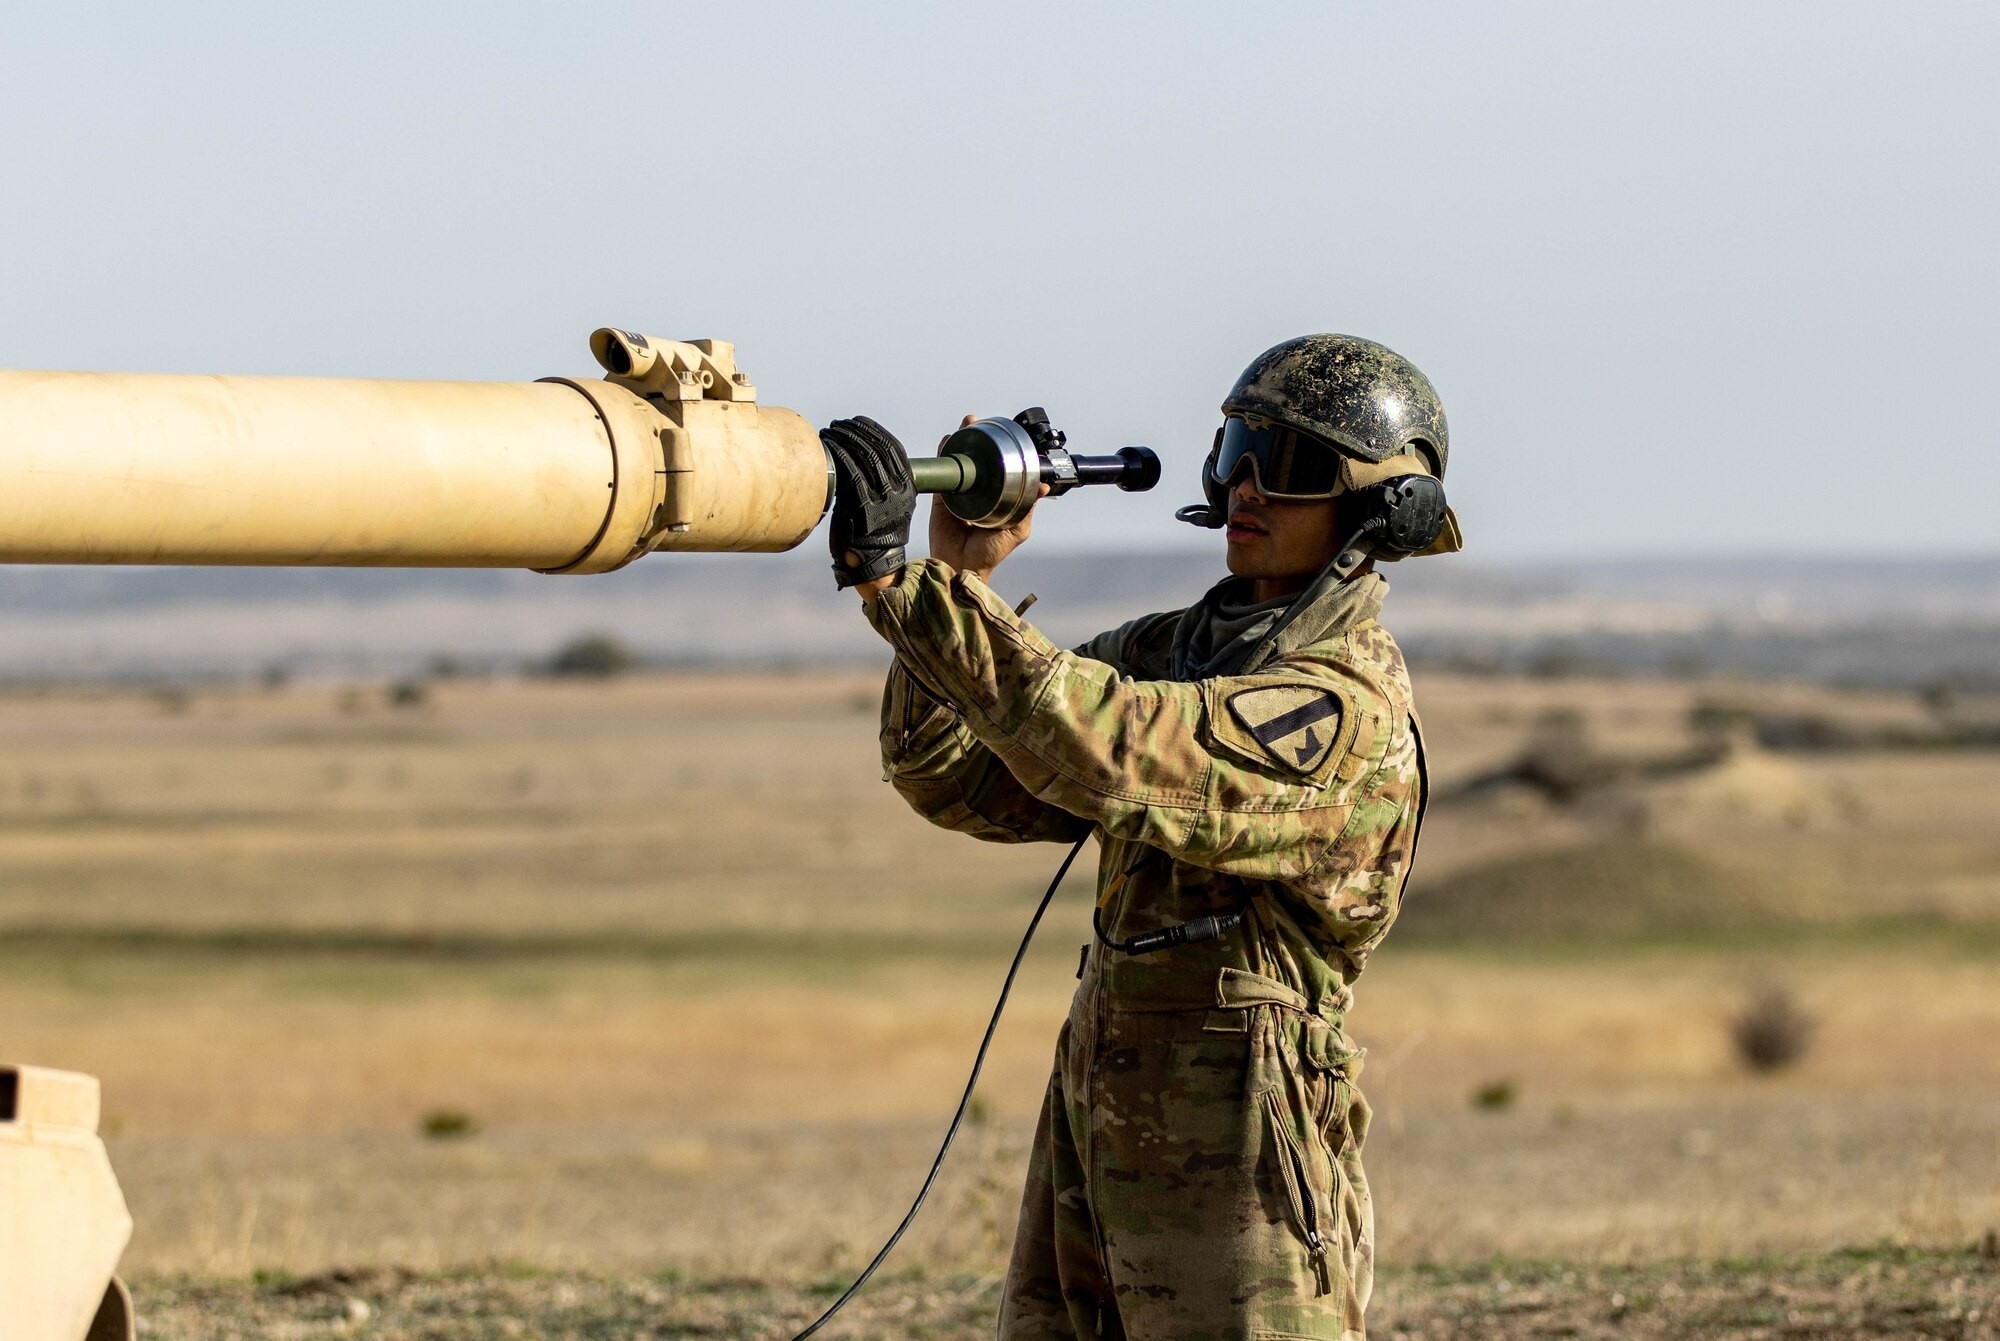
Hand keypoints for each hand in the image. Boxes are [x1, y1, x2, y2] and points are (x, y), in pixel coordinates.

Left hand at [821, 416, 916, 591]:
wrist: (873, 564)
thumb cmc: (874, 534)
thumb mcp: (889, 505)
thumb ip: (881, 482)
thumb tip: (859, 455)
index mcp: (907, 486)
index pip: (893, 447)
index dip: (873, 429)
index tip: (856, 421)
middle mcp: (898, 491)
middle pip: (878, 447)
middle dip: (855, 430)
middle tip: (837, 425)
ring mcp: (883, 499)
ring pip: (865, 456)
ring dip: (845, 438)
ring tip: (829, 432)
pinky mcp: (864, 507)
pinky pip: (852, 473)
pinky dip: (840, 455)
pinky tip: (830, 448)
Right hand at [928, 414, 1048, 583]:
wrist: (963, 567)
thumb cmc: (991, 552)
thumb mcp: (1017, 529)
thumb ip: (1027, 507)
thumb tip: (1043, 486)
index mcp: (996, 498)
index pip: (997, 469)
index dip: (997, 451)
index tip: (1000, 435)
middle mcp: (977, 492)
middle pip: (975, 460)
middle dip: (975, 439)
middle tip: (976, 422)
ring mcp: (959, 494)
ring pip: (958, 462)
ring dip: (959, 442)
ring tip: (964, 425)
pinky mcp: (942, 500)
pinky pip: (943, 475)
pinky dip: (943, 457)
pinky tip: (947, 442)